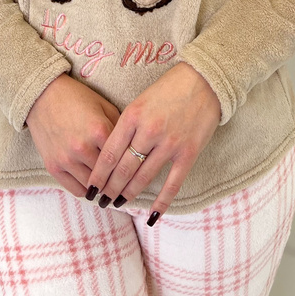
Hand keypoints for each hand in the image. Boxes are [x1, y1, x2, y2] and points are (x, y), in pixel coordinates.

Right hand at [26, 74, 120, 197]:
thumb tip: (132, 147)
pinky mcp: (53, 166)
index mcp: (99, 130)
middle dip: (118, 179)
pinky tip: (92, 185)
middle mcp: (83, 147)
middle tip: (125, 183)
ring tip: (109, 186)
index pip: (122, 158)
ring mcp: (66, 159)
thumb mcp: (104, 106)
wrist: (43, 95)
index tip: (136, 171)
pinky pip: (76, 189)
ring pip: (93, 186)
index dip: (130, 164)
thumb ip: (120, 127)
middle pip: (109, 175)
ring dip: (102, 187)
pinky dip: (87, 190)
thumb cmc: (76, 98)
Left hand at [84, 62, 221, 220]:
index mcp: (132, 116)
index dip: (97, 175)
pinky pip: (172, 184)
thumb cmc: (168, 89)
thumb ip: (126, 126)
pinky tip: (152, 215)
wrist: (203, 80)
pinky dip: (161, 202)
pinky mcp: (188, 153)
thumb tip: (112, 155)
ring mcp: (169, 144)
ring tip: (118, 204)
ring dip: (128, 194)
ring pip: (142, 177)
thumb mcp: (140, 101)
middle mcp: (148, 131)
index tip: (90, 188)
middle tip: (100, 201)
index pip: (108, 153)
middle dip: (109, 188)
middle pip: (122, 169)